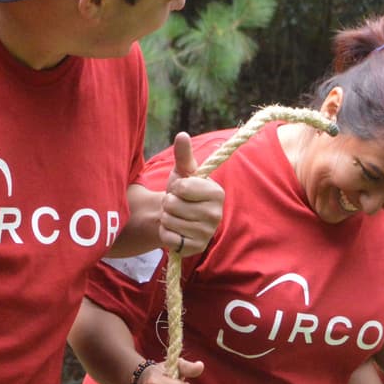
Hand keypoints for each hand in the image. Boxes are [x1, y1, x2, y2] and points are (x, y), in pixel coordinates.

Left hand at [159, 134, 223, 257]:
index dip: (175, 187)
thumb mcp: (182, 171)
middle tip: (176, 205)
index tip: (181, 189)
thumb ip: (183, 154)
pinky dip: (166, 234)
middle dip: (168, 203)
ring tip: (175, 216)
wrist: (178, 217)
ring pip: (170, 221)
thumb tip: (182, 135)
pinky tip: (174, 230)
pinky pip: (169, 239)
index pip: (182, 187)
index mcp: (217, 193)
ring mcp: (207, 234)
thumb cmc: (182, 191)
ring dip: (166, 218)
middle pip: (173, 205)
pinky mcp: (196, 249)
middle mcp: (217, 214)